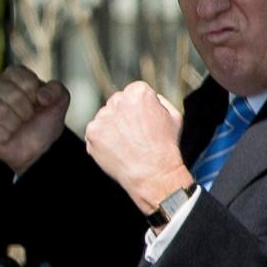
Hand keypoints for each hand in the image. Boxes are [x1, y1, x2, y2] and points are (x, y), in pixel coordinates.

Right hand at [0, 65, 70, 173]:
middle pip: (12, 95)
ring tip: (16, 127)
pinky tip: (6, 135)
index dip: (35, 96)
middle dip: (25, 113)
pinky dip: (3, 134)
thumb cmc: (43, 121)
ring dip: (14, 125)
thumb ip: (57, 91)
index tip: (37, 103)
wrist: (34, 148)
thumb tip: (41, 96)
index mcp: (15, 75)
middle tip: (27, 118)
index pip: (25, 81)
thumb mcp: (60, 102)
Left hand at [84, 81, 192, 212]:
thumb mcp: (174, 116)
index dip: (140, 108)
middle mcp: (118, 100)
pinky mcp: (92, 132)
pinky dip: (102, 140)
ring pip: (105, 117)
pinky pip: (95, 132)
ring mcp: (103, 117)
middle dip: (124, 115)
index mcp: (139, 92)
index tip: (143, 121)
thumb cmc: (166, 147)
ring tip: (127, 143)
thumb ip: (159, 100)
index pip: (133, 92)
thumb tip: (148, 97)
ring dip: (112, 127)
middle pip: (117, 102)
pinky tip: (117, 149)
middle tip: (135, 134)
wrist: (153, 174)